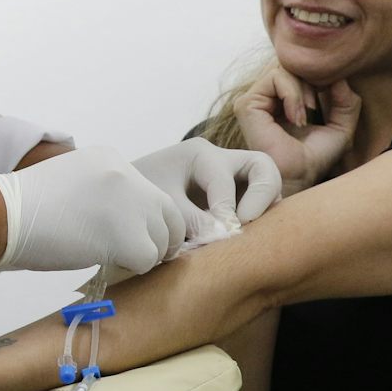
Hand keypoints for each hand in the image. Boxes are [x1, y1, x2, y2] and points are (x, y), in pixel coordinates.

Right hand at [0, 145, 187, 274]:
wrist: (4, 214)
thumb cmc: (26, 206)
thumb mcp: (74, 181)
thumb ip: (105, 193)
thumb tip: (128, 223)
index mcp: (112, 159)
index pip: (150, 194)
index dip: (146, 220)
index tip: (133, 236)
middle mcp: (127, 175)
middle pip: (168, 215)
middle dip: (159, 239)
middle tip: (139, 256)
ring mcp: (130, 204)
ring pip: (160, 241)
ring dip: (140, 255)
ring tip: (107, 256)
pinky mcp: (127, 235)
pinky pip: (146, 261)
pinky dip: (129, 268)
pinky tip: (102, 261)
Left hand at [131, 137, 284, 227]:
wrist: (125, 197)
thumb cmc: (141, 195)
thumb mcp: (164, 206)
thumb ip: (193, 220)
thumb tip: (226, 236)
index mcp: (199, 154)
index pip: (224, 180)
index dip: (226, 210)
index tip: (223, 234)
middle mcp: (220, 159)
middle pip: (262, 166)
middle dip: (263, 194)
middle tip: (248, 223)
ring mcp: (230, 176)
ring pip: (265, 183)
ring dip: (264, 207)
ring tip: (248, 231)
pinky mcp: (233, 194)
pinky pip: (257, 199)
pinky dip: (256, 215)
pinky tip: (239, 236)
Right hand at [233, 62, 359, 194]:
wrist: (297, 178)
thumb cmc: (315, 159)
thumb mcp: (341, 127)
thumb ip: (346, 102)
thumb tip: (341, 78)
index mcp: (281, 101)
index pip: (298, 70)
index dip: (318, 76)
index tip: (332, 94)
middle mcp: (265, 98)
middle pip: (291, 65)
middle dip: (311, 81)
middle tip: (317, 107)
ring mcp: (253, 100)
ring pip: (284, 68)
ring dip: (303, 89)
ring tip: (307, 114)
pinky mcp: (247, 104)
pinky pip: (275, 79)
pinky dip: (292, 94)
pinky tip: (297, 118)